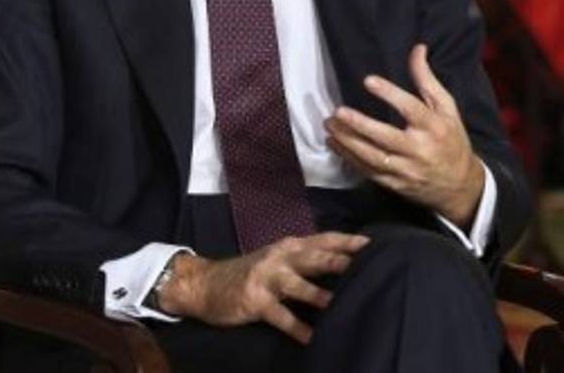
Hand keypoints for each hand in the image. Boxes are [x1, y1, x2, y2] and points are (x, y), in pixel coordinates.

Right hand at [159, 231, 368, 343]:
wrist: (207, 283)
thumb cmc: (252, 272)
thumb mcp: (278, 260)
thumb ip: (306, 260)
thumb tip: (343, 265)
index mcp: (289, 246)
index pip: (322, 240)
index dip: (345, 241)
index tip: (370, 244)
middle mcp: (279, 257)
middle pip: (312, 257)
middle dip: (336, 260)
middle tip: (361, 264)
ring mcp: (265, 277)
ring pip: (294, 283)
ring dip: (314, 292)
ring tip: (335, 302)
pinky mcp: (254, 300)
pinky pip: (277, 315)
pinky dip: (294, 326)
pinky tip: (308, 337)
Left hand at [324, 44, 484, 227]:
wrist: (460, 185)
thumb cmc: (451, 139)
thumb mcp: (447, 107)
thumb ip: (427, 79)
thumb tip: (417, 48)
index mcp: (434, 127)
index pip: (410, 108)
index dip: (389, 94)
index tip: (368, 80)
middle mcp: (419, 150)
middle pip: (386, 137)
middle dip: (360, 125)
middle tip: (338, 112)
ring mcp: (406, 170)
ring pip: (372, 157)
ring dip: (348, 142)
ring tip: (329, 126)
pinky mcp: (395, 184)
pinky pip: (368, 171)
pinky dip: (349, 158)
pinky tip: (335, 144)